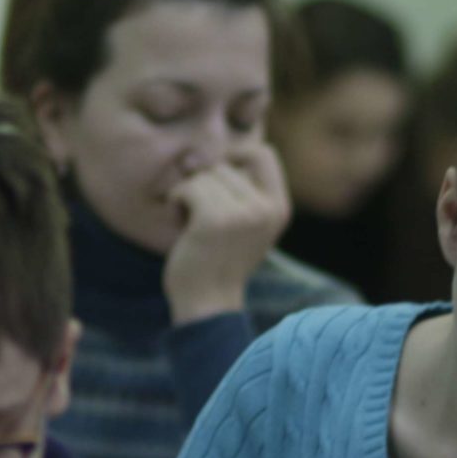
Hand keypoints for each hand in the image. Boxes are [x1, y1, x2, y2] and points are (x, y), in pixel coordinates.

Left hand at [162, 142, 289, 322]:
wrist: (207, 305)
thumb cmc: (217, 262)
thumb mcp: (244, 224)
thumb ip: (241, 190)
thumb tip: (202, 152)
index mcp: (279, 208)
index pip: (264, 153)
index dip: (236, 157)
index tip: (217, 182)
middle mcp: (267, 209)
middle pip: (226, 164)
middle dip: (206, 184)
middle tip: (201, 215)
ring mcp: (244, 214)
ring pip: (205, 175)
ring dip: (190, 194)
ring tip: (192, 223)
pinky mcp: (215, 220)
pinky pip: (188, 187)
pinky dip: (177, 201)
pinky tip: (180, 224)